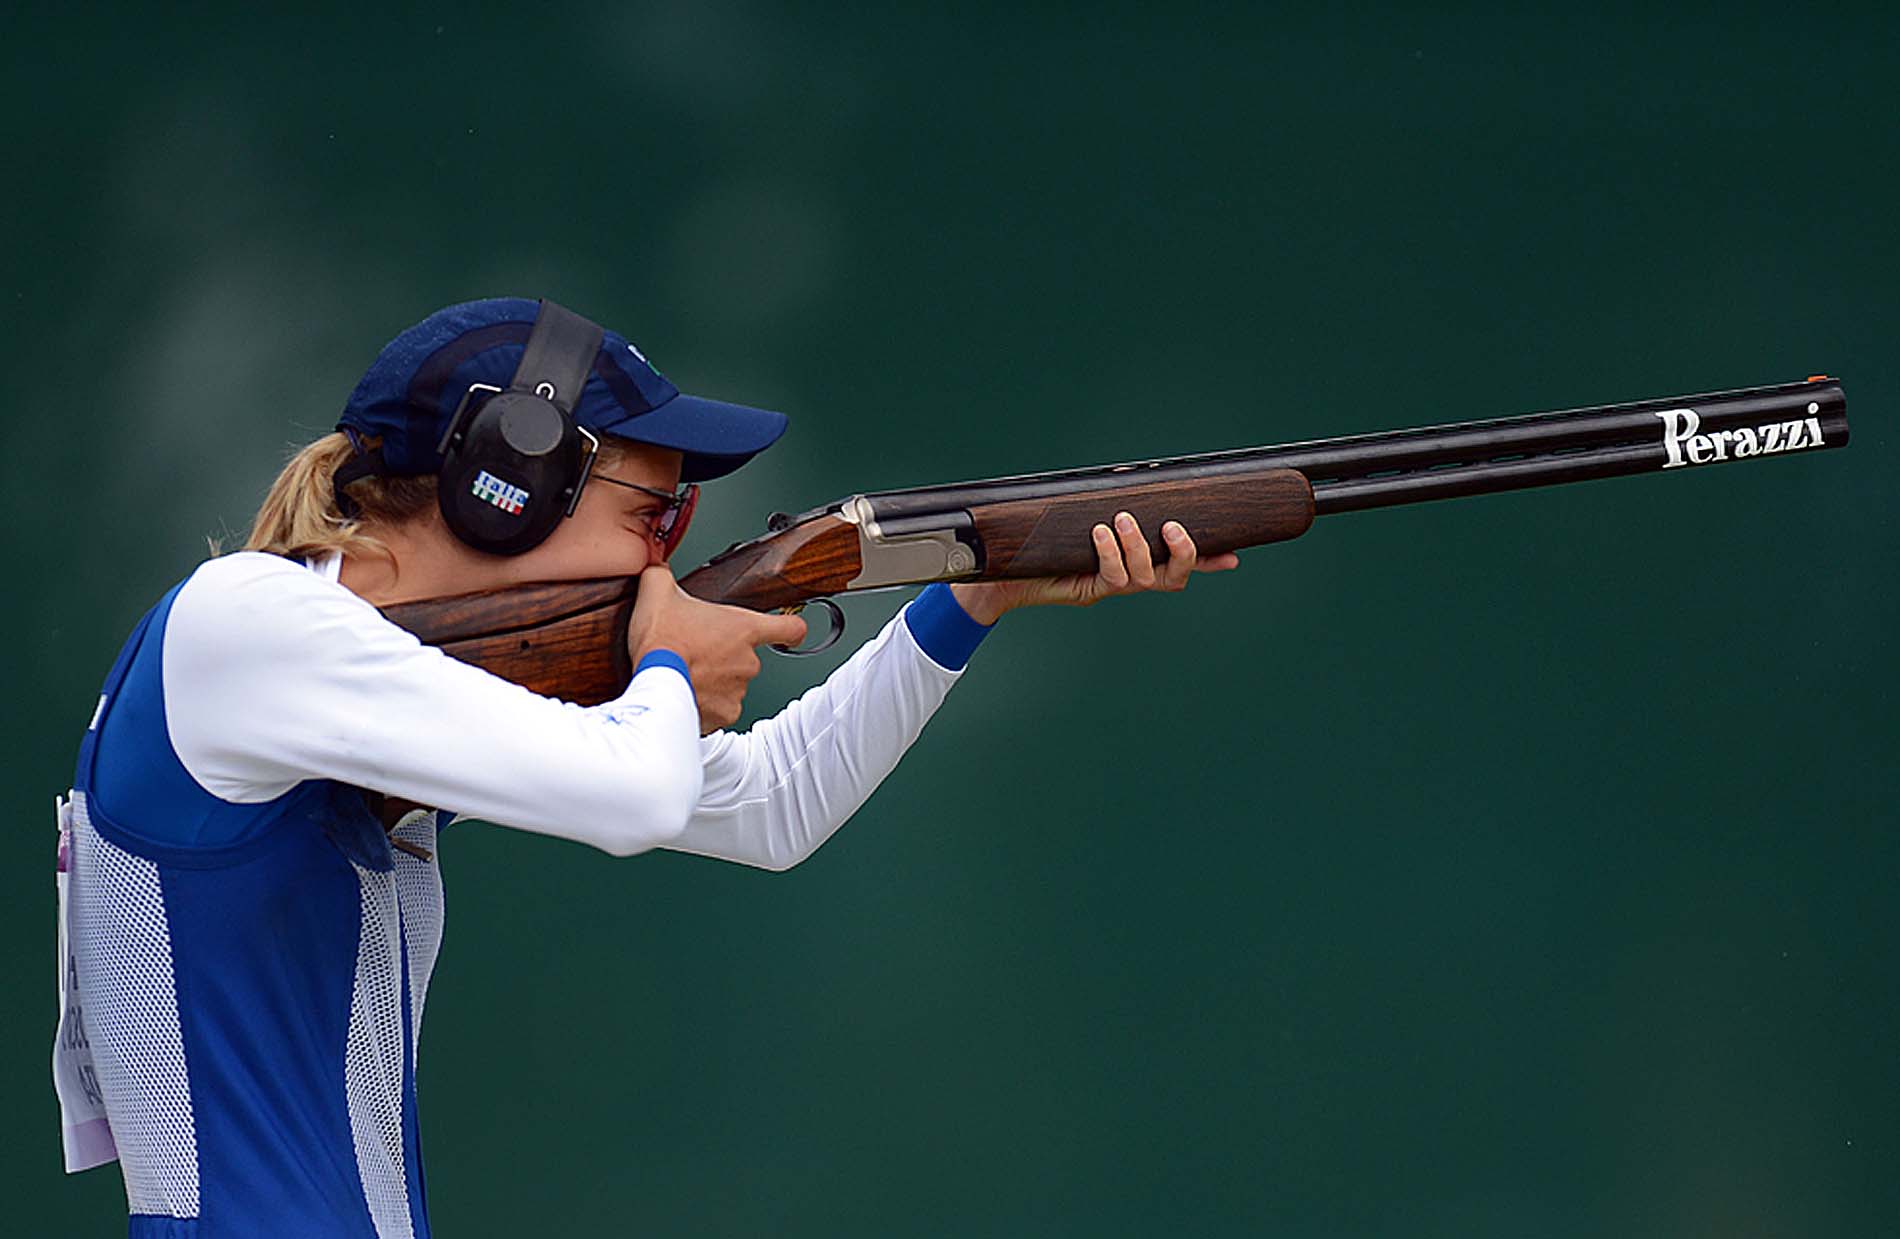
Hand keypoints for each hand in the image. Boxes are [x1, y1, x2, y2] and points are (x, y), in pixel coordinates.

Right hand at [627, 563, 807, 732]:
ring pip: (731, 684)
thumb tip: (656, 569)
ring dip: (713, 681)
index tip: (789, 633)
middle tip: (694, 652)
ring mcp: (738, 690)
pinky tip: (684, 693)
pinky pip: (718, 710)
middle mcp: (748, 661)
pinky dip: (704, 705)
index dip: (790, 630)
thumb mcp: (657, 593)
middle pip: (746, 657)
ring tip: (685, 672)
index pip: (789, 627)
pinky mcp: (725, 715)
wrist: (651, 684)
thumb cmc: (659, 641)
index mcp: (743, 628)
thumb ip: (662, 575)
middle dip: (723, 655)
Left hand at [949, 512, 1239, 623]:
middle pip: (1174, 578)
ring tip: (1122, 519)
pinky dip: (1110, 552)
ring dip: (1138, 545)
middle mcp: (1128, 578)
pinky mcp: (1088, 590)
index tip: (1234, 556)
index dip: (1208, 561)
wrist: (1001, 572)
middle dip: (1185, 553)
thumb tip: (1124, 481)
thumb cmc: (1041, 541)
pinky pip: (1111, 576)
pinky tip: (1100, 532)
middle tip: (1174, 527)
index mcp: (1134, 561)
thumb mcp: (1078, 518)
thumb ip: (1104, 508)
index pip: (1179, 564)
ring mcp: (1109, 587)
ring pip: (1144, 577)